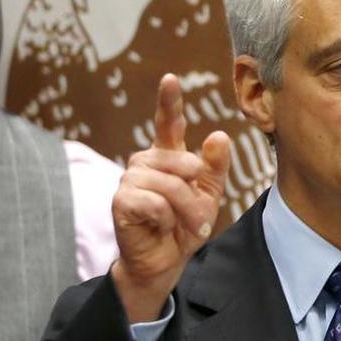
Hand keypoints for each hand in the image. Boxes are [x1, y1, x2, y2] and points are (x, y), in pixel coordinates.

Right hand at [111, 73, 229, 321]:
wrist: (165, 261)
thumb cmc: (184, 226)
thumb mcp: (209, 196)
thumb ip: (215, 167)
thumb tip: (219, 135)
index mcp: (168, 158)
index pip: (168, 124)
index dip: (169, 101)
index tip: (170, 79)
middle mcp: (145, 163)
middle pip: (182, 163)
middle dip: (197, 193)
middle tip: (199, 219)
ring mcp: (129, 180)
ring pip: (170, 184)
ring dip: (184, 210)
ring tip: (183, 226)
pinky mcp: (120, 201)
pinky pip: (155, 202)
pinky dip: (166, 219)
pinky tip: (159, 227)